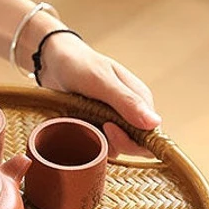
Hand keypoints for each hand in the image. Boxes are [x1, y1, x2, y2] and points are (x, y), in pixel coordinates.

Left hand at [38, 32, 160, 157]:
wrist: (54, 61)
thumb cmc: (79, 65)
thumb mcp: (101, 81)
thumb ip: (127, 101)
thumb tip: (154, 123)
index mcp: (140, 100)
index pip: (150, 135)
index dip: (133, 141)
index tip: (108, 128)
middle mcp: (130, 113)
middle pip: (134, 146)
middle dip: (114, 143)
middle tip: (91, 127)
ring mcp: (113, 121)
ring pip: (114, 147)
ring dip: (98, 143)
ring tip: (81, 123)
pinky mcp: (97, 126)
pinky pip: (99, 144)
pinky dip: (88, 141)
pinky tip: (76, 127)